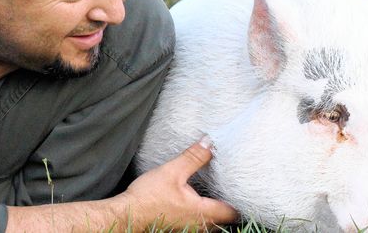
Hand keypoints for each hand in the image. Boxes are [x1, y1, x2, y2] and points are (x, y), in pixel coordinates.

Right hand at [118, 136, 238, 229]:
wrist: (127, 214)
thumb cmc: (149, 196)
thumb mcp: (172, 171)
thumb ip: (194, 158)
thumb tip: (210, 143)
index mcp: (203, 212)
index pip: (233, 213)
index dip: (239, 201)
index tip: (240, 187)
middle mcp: (199, 225)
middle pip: (224, 220)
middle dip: (226, 205)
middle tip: (228, 186)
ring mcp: (189, 230)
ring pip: (210, 222)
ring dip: (212, 209)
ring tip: (212, 192)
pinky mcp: (179, 229)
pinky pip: (197, 223)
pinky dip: (199, 213)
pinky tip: (193, 200)